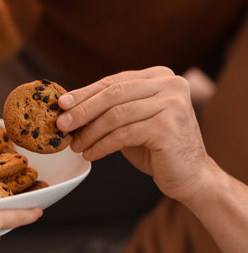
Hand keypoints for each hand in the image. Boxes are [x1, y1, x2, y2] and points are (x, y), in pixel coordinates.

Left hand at [56, 66, 213, 202]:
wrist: (191, 176)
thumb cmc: (156, 147)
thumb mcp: (132, 121)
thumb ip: (110, 109)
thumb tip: (69, 107)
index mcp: (160, 76)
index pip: (114, 81)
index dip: (84, 93)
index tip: (61, 104)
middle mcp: (170, 84)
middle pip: (113, 94)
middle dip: (82, 110)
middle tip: (61, 124)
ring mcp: (172, 104)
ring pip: (116, 115)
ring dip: (90, 132)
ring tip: (75, 146)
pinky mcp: (168, 127)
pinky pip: (123, 134)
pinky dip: (102, 146)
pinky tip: (91, 155)